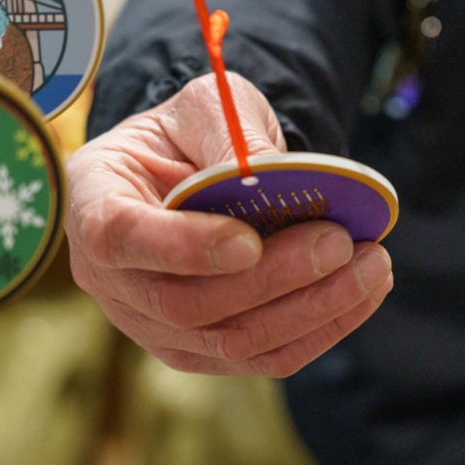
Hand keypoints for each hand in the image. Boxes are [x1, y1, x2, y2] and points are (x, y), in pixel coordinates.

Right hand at [65, 73, 392, 375]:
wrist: (187, 172)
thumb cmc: (188, 134)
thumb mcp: (206, 106)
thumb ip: (230, 134)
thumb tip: (275, 176)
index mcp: (92, 204)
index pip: (121, 239)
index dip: (183, 247)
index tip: (249, 240)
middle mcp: (112, 280)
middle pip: (186, 305)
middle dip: (273, 279)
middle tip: (341, 243)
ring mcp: (153, 326)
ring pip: (231, 341)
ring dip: (310, 310)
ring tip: (371, 267)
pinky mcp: (200, 351)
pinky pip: (261, 358)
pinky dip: (319, 331)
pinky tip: (361, 295)